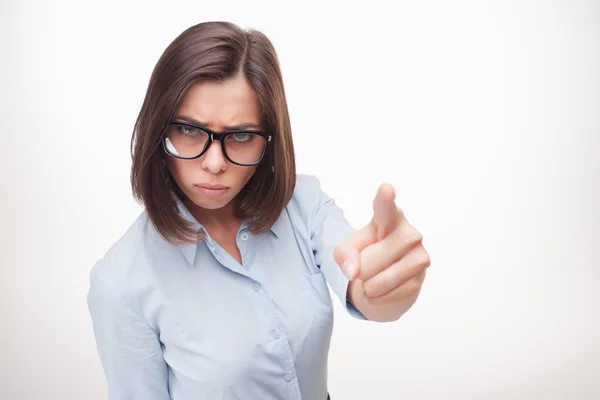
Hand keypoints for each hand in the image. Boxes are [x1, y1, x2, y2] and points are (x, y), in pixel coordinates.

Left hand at [334, 183, 429, 305]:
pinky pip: (398, 291)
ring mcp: (419, 254)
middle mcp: (408, 232)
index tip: (386, 189)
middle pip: (385, 249)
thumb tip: (353, 271)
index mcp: (388, 218)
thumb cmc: (367, 254)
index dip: (385, 199)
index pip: (386, 208)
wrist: (381, 280)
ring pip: (393, 274)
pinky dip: (381, 296)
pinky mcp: (421, 278)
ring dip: (372, 285)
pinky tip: (379, 291)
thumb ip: (343, 254)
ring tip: (367, 283)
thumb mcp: (348, 250)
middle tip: (360, 272)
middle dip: (368, 265)